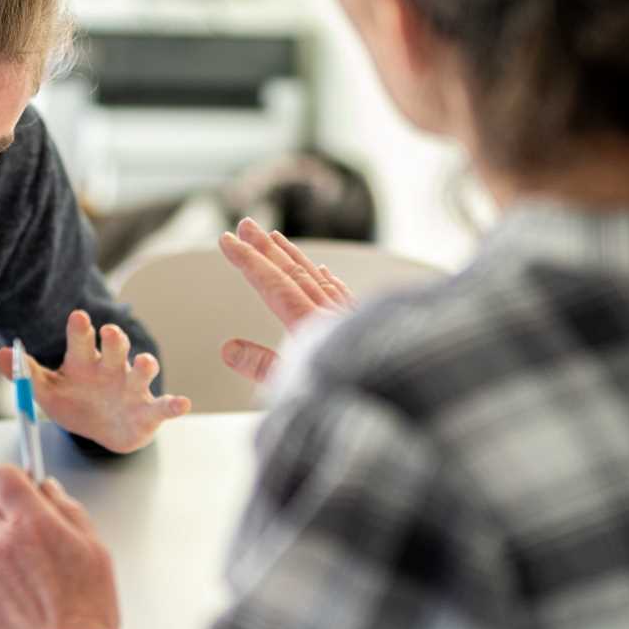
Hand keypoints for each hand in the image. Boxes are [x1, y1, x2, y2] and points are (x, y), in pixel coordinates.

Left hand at [0, 310, 190, 452]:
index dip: (80, 329)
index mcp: (84, 361)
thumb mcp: (46, 390)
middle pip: (116, 348)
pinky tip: (180, 404)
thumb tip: (1, 353)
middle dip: (115, 340)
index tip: (78, 318)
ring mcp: (132, 387)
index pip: (82, 340)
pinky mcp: (148, 411)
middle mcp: (111, 368)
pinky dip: (174, 405)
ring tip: (144, 363)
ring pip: (142, 371)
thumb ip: (25, 373)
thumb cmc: (75, 403)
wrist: (101, 432)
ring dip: (145, 366)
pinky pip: (163, 406)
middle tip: (110, 333)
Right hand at [217, 217, 356, 383]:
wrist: (399, 402)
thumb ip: (263, 366)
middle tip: (246, 226)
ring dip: (293, 256)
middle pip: (295, 273)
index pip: (275, 285)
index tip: (229, 241)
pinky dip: (327, 278)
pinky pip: (341, 292)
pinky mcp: (366, 325)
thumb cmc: (348, 396)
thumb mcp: (296, 391)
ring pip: (318, 277)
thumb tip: (229, 348)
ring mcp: (350, 317)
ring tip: (274, 237)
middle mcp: (333, 314)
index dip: (249, 261)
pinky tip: (323, 271)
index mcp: (313, 327)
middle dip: (266, 248)